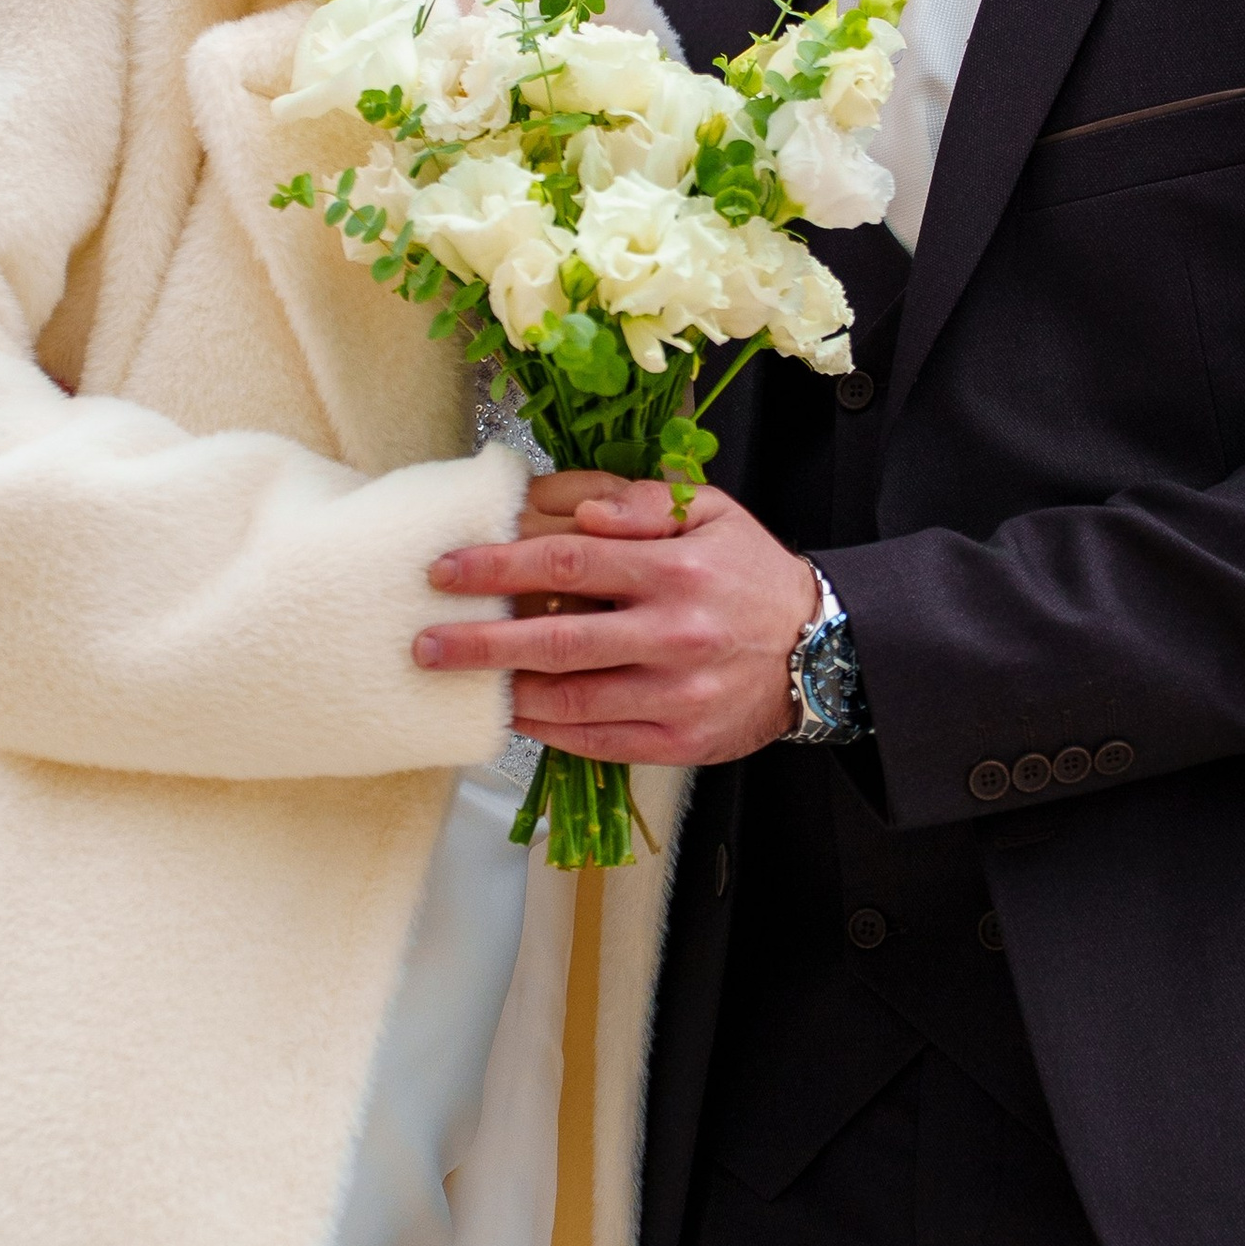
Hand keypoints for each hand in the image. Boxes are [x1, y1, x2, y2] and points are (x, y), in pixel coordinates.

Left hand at [417, 479, 818, 764]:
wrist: (820, 649)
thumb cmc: (750, 573)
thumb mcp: (711, 512)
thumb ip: (642, 504)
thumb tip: (580, 512)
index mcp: (674, 570)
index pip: (565, 564)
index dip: (497, 567)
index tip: (445, 570)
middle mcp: (672, 634)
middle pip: (554, 640)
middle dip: (479, 642)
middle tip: (424, 642)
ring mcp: (674, 694)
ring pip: (568, 700)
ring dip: (504, 691)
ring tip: (457, 680)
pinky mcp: (677, 741)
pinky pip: (595, 741)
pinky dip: (546, 730)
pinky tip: (514, 713)